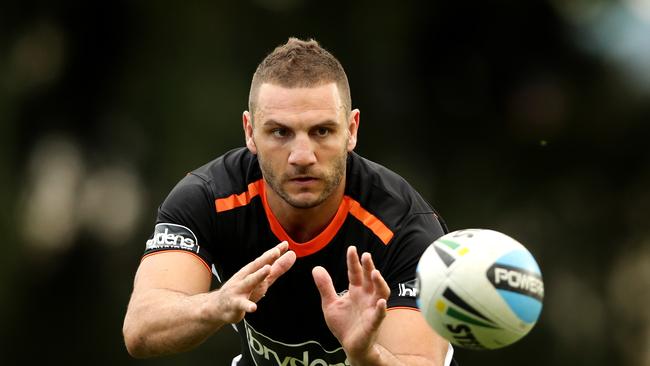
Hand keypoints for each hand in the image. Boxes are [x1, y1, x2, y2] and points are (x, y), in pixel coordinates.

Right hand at [207, 241, 295, 324]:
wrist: (218, 306)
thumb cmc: (242, 291)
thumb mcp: (263, 279)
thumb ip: (278, 268)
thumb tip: (292, 255)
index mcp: (252, 271)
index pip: (264, 260)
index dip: (274, 252)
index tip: (285, 244)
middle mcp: (245, 278)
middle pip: (256, 267)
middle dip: (266, 259)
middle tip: (277, 251)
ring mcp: (239, 290)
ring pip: (249, 282)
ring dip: (258, 275)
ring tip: (267, 269)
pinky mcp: (235, 304)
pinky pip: (241, 305)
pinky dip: (247, 306)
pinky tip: (253, 308)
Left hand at [312, 246, 390, 362]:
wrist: (350, 346)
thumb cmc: (343, 324)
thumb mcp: (330, 304)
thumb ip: (325, 287)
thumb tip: (316, 268)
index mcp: (356, 291)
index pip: (355, 273)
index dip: (353, 261)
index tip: (352, 248)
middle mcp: (367, 297)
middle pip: (370, 279)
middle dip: (369, 267)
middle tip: (366, 255)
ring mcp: (372, 309)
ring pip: (381, 293)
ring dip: (380, 283)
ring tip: (375, 273)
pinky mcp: (373, 323)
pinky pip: (379, 315)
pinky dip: (380, 308)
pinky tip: (380, 302)